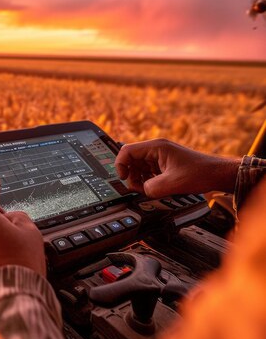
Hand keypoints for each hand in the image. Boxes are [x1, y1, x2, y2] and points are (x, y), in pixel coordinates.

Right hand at [115, 138, 240, 197]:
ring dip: (139, 179)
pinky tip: (154, 188)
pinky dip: (147, 181)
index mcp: (156, 147)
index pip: (127, 151)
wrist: (217, 174)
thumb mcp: (172, 184)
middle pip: (131, 160)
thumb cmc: (200, 173)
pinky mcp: (163, 166)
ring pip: (138, 167)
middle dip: (131, 175)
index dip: (120, 164)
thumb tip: (142, 190)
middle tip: (137, 187)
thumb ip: (151, 188)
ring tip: (147, 189)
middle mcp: (156, 150)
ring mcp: (159, 157)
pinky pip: (147, 172)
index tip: (123, 178)